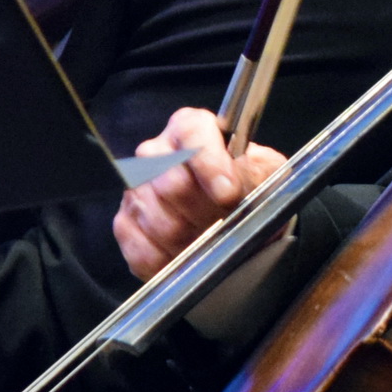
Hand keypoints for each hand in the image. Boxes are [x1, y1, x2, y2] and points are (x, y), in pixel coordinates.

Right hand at [112, 107, 290, 281]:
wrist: (240, 221)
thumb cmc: (252, 190)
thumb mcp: (266, 174)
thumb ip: (254, 172)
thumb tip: (234, 184)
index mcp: (194, 129)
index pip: (192, 133)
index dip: (209, 163)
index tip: (229, 193)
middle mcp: (157, 153)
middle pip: (171, 183)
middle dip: (204, 213)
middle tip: (226, 226)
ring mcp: (136, 189)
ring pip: (156, 220)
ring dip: (190, 240)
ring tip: (212, 244)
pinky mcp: (125, 225)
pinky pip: (142, 249)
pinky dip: (170, 261)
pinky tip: (189, 259)